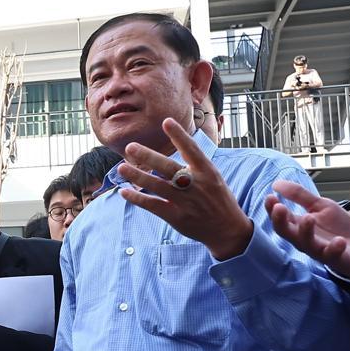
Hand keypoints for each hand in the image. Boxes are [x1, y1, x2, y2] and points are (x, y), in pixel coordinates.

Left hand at [116, 119, 253, 259]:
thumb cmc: (218, 197)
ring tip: (121, 167)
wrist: (228, 229)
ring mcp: (186, 201)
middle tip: (130, 147)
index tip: (166, 121)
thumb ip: (194, 162)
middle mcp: (196, 184)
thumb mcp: (213, 176)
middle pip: (168, 167)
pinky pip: (153, 205)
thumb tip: (177, 140)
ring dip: (137, 176)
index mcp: (207, 171)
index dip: (179, 135)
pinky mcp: (177, 217)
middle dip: (148, 157)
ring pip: (157, 186)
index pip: (192, 149)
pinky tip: (124, 191)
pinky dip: (137, 199)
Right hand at [266, 180, 349, 278]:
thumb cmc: (335, 226)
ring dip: (305, 231)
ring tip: (308, 218)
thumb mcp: (319, 205)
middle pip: (286, 233)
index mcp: (297, 226)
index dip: (272, 209)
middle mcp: (303, 239)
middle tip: (279, 207)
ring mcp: (318, 250)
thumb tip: (276, 184)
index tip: (270, 197)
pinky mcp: (335, 258)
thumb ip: (299, 195)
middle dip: (280, 221)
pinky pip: (332, 255)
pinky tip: (340, 241)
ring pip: (306, 244)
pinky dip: (334, 248)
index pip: (279, 218)